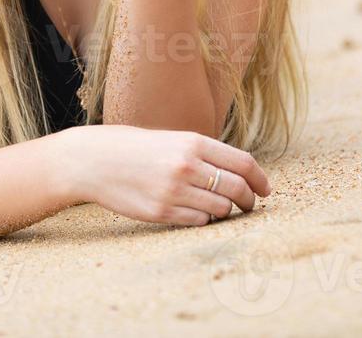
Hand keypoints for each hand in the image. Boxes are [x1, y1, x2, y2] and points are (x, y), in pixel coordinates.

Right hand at [59, 124, 271, 225]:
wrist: (95, 160)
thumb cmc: (137, 148)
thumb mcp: (173, 139)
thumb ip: (204, 154)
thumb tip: (242, 174)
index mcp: (192, 142)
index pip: (243, 163)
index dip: (260, 179)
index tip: (265, 189)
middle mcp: (186, 165)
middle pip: (237, 189)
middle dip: (249, 200)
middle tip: (249, 204)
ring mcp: (174, 191)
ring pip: (221, 209)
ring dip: (225, 211)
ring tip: (217, 207)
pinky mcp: (161, 212)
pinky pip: (199, 222)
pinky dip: (203, 219)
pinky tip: (194, 212)